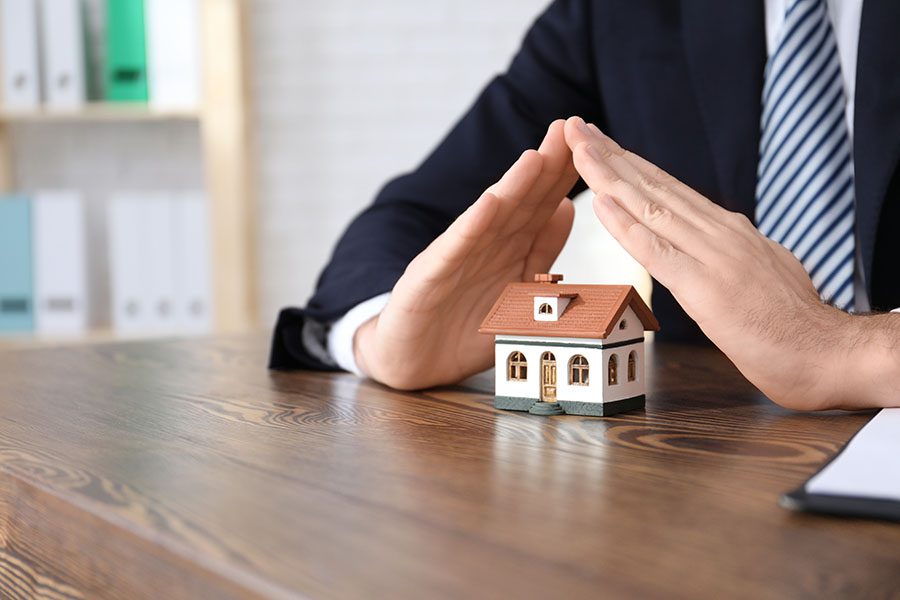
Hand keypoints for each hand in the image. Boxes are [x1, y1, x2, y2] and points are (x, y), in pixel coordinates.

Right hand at [354, 120, 577, 389]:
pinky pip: (455, 249)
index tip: (596, 144)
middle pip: (521, 201)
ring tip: (536, 157)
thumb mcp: (516, 291)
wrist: (411, 360)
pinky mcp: (429, 276)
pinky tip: (490, 203)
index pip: (543, 205)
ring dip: (513, 187)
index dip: (567, 176)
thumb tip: (567, 207)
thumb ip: (540, 252)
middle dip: (546, 166)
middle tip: (571, 128)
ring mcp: (456, 256)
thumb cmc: (464, 327)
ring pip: (490, 218)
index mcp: (508, 247)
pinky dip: (473, 226)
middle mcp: (484, 244)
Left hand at [563, 116, 899, 409]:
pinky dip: (626, 225)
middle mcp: (718, 232)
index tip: (600, 144)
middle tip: (575, 128)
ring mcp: (712, 255)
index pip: (669, 188)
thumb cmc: (791, 320)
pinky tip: (601, 202)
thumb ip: (731, 251)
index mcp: (728, 229)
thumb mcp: (761, 268)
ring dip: (609, 176)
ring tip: (579, 149)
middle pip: (654, 185)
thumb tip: (714, 243)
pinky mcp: (705, 287)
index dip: (630, 164)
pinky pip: (656, 251)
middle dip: (610, 156)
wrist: (825, 351)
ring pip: (650, 206)